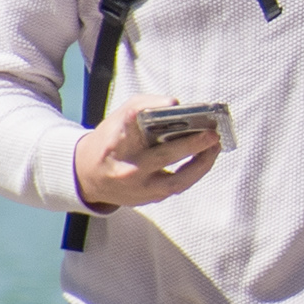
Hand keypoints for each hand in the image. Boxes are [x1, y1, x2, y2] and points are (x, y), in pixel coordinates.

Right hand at [71, 106, 219, 213]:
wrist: (88, 176)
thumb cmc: (110, 141)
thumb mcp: (117, 119)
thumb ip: (143, 108)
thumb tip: (176, 105)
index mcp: (113, 143)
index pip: (129, 123)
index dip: (150, 111)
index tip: (173, 104)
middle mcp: (124, 169)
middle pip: (160, 157)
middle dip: (190, 145)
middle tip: (211, 133)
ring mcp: (137, 189)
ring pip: (174, 182)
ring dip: (200, 164)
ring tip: (215, 146)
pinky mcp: (147, 199)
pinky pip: (176, 187)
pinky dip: (195, 172)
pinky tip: (207, 156)